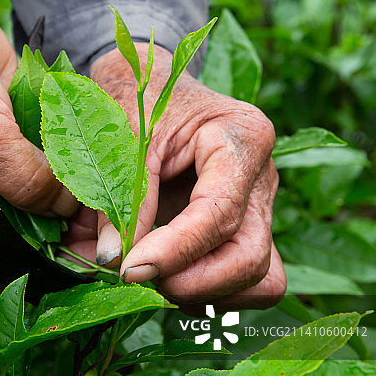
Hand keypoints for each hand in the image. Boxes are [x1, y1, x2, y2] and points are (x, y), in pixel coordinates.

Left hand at [68, 42, 284, 309]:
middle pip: (250, 257)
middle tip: (138, 278)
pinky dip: (208, 291)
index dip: (175, 250)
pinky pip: (246, 282)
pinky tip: (167, 276)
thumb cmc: (136, 96)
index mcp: (241, 137)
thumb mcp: (122, 135)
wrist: (147, 82)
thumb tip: (113, 262)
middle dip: (194, 282)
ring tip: (150, 277)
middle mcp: (261, 177)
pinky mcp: (246, 230)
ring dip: (203, 292)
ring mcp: (259, 207)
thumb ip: (121, 198)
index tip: (128, 269)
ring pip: (259, 279)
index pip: (219, 212)